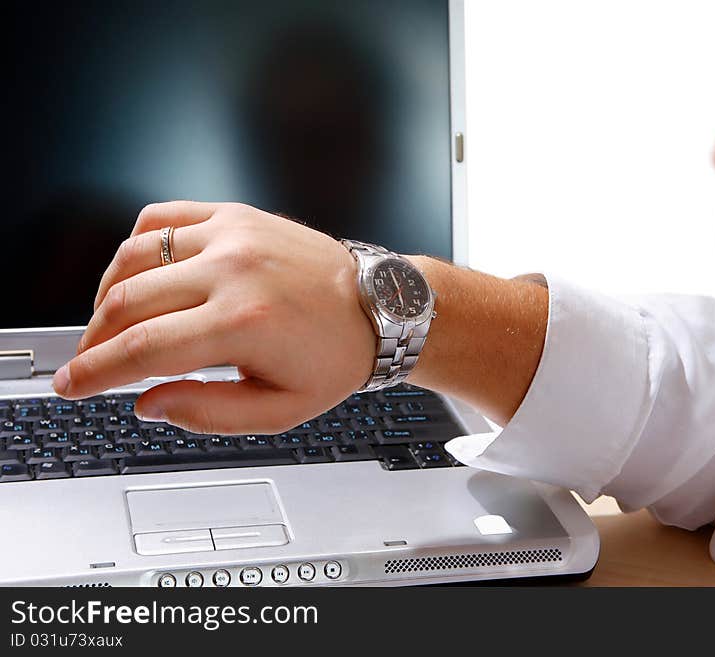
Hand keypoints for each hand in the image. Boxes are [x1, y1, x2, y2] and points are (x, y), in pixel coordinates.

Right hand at [53, 201, 375, 433]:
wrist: (377, 307)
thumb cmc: (336, 356)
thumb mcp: (281, 410)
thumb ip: (208, 413)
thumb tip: (147, 402)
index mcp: (244, 324)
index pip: (141, 349)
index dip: (93, 372)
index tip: (70, 384)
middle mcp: (234, 271)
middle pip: (126, 303)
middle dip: (94, 340)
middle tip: (89, 362)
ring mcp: (233, 235)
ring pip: (134, 257)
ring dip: (107, 295)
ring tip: (111, 325)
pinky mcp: (236, 214)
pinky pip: (161, 219)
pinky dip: (135, 247)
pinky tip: (138, 275)